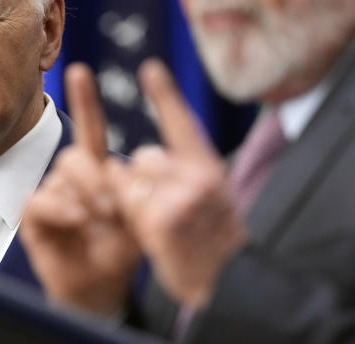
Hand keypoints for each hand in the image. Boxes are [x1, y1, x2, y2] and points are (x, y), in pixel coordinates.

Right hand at [19, 63, 140, 315]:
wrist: (103, 288)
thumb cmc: (122, 249)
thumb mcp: (139, 215)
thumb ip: (132, 191)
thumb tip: (120, 173)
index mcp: (98, 170)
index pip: (90, 128)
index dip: (84, 100)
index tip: (79, 70)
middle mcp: (72, 178)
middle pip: (76, 153)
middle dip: (98, 176)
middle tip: (115, 205)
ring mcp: (52, 195)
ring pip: (62, 172)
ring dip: (85, 193)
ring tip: (100, 218)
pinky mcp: (34, 216)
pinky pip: (41, 199)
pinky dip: (63, 210)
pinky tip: (79, 223)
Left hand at [107, 59, 246, 308]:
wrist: (227, 287)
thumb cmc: (211, 247)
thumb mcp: (208, 202)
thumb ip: (184, 175)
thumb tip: (144, 157)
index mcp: (209, 168)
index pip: (183, 124)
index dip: (165, 94)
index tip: (150, 67)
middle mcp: (200, 176)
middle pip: (143, 156)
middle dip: (140, 182)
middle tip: (162, 212)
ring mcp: (183, 196)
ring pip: (130, 178)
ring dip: (132, 201)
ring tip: (160, 227)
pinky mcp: (164, 217)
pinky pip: (128, 203)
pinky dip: (131, 218)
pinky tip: (155, 236)